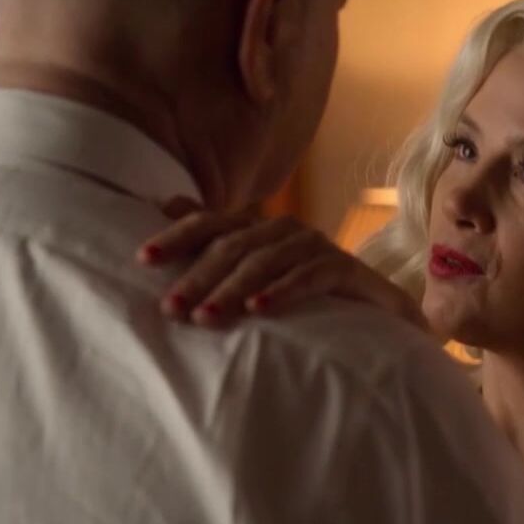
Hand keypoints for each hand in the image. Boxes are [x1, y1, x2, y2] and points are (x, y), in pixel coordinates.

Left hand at [137, 202, 426, 330]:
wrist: (381, 317)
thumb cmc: (310, 298)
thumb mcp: (260, 273)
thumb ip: (220, 241)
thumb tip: (167, 204)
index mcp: (262, 229)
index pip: (212, 225)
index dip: (177, 237)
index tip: (143, 258)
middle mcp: (287, 230)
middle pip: (233, 247)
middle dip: (198, 277)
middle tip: (170, 308)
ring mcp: (318, 246)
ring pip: (265, 263)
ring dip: (231, 290)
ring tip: (204, 318)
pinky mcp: (346, 269)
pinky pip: (310, 276)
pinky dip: (282, 291)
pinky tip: (259, 309)